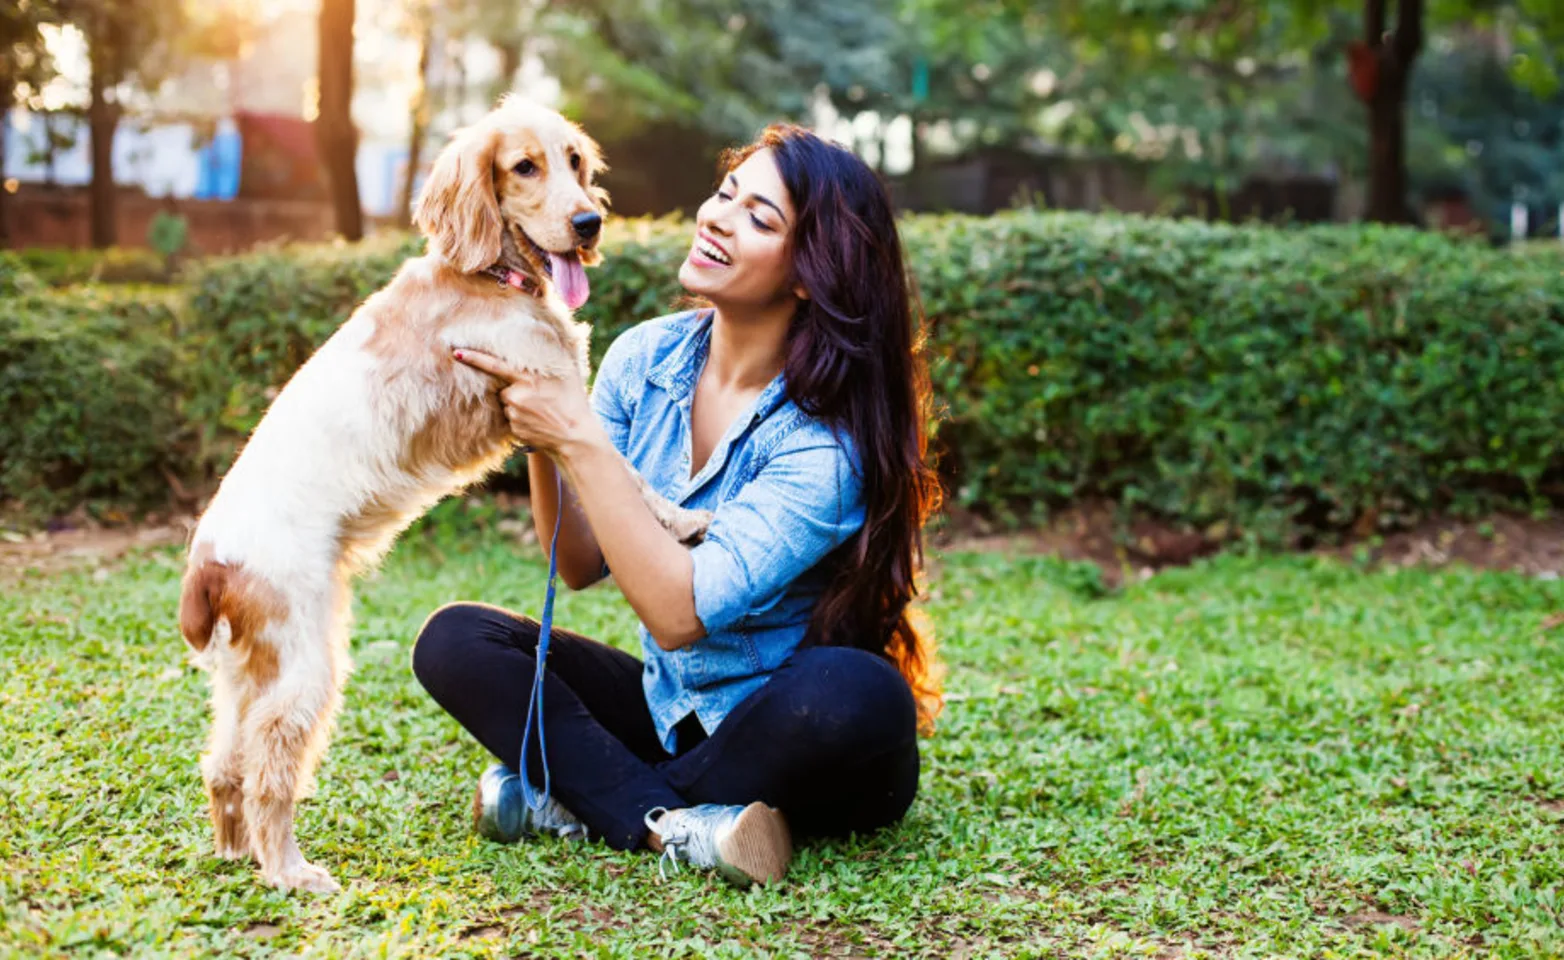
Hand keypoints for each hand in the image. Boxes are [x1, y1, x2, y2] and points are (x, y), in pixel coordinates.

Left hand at [452, 349, 602, 456]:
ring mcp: (514, 413)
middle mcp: (518, 395)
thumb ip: (554, 354)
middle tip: (539, 398)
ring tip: (540, 411)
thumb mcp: (569, 373)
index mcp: (529, 378)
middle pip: (503, 387)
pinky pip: (511, 419)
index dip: (474, 358)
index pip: (495, 365)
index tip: (456, 352)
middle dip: (515, 389)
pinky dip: (520, 418)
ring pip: (507, 403)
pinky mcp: (513, 429)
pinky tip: (537, 421)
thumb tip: (546, 331)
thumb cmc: (574, 402)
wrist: (577, 438)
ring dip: (518, 404)